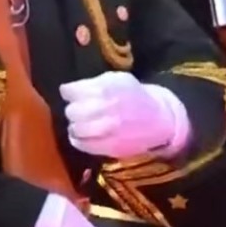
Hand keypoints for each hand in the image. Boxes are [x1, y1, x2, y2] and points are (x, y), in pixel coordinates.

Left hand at [61, 71, 184, 158]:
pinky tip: (84, 135)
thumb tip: (66, 90)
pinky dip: (79, 140)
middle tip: (80, 109)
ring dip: (75, 125)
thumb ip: (93, 83)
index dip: (69, 92)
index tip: (72, 93)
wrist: (159, 118)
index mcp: (106, 88)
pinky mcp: (109, 146)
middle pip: (71, 111)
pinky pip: (82, 144)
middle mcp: (106, 108)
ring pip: (74, 129)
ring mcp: (107, 129)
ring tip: (82, 123)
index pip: (70, 91)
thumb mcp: (117, 79)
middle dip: (73, 109)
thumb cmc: (134, 95)